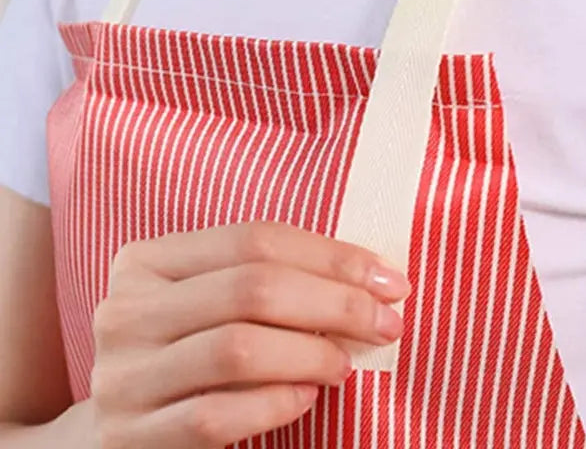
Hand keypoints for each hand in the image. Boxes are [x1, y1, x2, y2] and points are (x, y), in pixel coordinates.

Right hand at [89, 221, 408, 447]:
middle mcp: (126, 310)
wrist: (115, 428)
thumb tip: (374, 277)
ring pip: (238, 349)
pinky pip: (217, 416)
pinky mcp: (130, 435)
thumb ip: (267, 278)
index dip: (331, 256)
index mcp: (147, 259)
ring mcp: (122, 375)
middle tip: (385, 323)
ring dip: (311, 355)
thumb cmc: (186, 347)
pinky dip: (276, 403)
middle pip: (253, 289)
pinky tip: (306, 397)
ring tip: (345, 363)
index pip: (256, 238)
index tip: (388, 279)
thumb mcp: (209, 300)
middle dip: (335, 304)